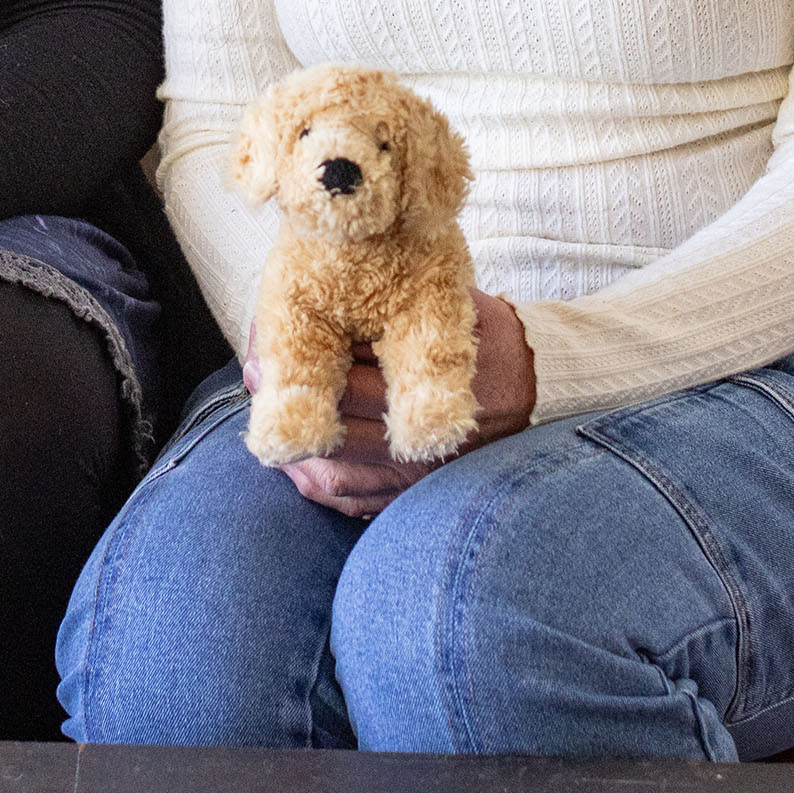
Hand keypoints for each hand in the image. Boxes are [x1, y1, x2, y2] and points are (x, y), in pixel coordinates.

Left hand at [257, 292, 534, 517]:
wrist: (539, 386)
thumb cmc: (484, 336)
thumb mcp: (451, 304)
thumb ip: (396, 304)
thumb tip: (319, 291)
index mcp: (432, 384)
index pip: (353, 382)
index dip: (301, 364)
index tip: (266, 345)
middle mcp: (424, 438)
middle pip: (338, 428)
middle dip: (288, 402)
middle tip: (254, 375)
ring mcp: (419, 473)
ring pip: (338, 474)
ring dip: (294, 450)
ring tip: (267, 421)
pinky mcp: (416, 494)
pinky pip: (355, 501)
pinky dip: (319, 486)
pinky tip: (297, 464)